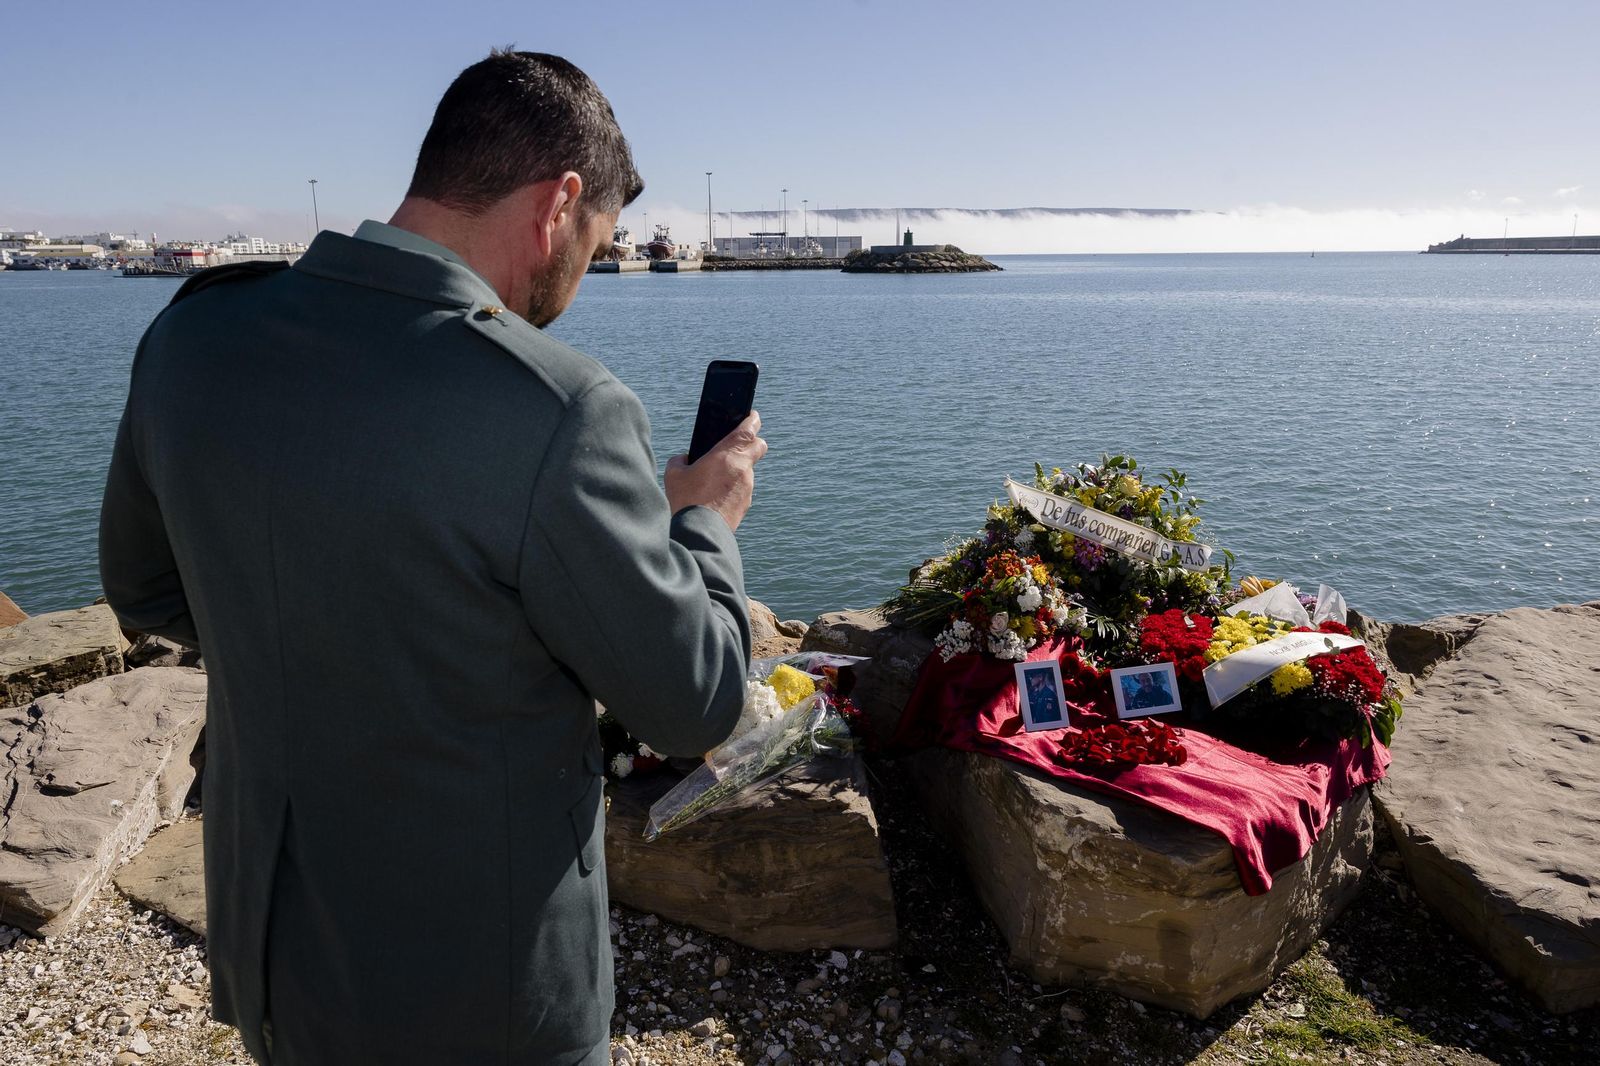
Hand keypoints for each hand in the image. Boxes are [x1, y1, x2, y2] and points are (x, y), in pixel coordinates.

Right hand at [665, 411, 768, 531]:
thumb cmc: (687, 500)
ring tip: (717, 476)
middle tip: (737, 444)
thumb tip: (685, 460)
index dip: (752, 420)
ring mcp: (747, 487)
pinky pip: (744, 487)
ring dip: (739, 468)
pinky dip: (735, 486)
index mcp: (727, 455)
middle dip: (752, 441)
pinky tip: (718, 494)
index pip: (749, 429)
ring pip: (749, 469)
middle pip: (759, 446)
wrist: (699, 532)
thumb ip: (680, 460)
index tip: (752, 416)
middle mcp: (742, 469)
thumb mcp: (674, 474)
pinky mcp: (747, 503)